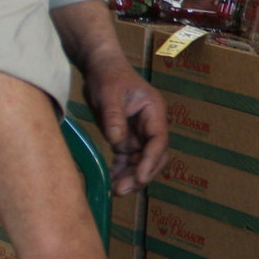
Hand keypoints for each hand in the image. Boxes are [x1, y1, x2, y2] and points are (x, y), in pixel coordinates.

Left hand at [84, 53, 166, 194]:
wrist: (99, 67)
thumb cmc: (107, 75)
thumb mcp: (108, 93)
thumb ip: (114, 116)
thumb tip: (117, 141)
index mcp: (154, 112)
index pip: (159, 140)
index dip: (151, 160)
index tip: (139, 177)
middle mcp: (150, 125)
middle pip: (154, 156)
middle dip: (141, 174)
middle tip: (122, 189)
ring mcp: (139, 133)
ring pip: (141, 161)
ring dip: (130, 177)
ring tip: (115, 190)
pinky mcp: (126, 138)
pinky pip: (127, 159)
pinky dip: (120, 171)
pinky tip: (110, 180)